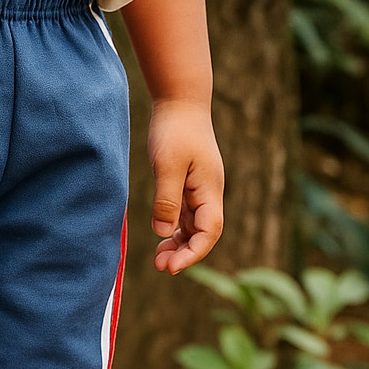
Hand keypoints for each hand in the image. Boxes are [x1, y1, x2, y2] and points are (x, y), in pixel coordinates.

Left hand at [146, 99, 223, 274]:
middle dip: (185, 253)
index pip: (209, 231)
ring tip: (158, 259)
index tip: (172, 267)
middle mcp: (209, 193)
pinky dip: (175, 230)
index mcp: (210, 189)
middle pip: (203, 233)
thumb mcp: (168, 166)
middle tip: (160, 267)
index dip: (193, 252)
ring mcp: (200, 190)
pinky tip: (162, 238)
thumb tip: (164, 232)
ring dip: (179, 245)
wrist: (180, 101)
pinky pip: (186, 215)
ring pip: (194, 227)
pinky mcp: (188, 185)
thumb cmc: (175, 130)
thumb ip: (167, 200)